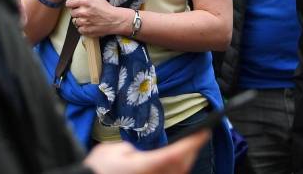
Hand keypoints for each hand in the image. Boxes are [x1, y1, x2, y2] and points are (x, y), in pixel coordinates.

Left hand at [66, 0, 129, 37]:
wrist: (114, 20)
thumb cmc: (104, 6)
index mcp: (86, 1)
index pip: (69, 3)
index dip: (72, 4)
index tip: (75, 5)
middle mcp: (84, 12)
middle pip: (72, 12)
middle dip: (77, 12)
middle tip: (85, 12)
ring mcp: (84, 22)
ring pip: (74, 21)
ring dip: (80, 20)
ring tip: (88, 18)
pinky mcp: (86, 31)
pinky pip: (79, 29)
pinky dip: (83, 28)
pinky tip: (89, 24)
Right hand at [85, 132, 209, 173]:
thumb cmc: (97, 170)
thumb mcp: (112, 151)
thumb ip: (131, 149)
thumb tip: (138, 154)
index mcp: (146, 166)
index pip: (176, 153)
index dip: (193, 142)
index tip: (204, 132)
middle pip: (181, 166)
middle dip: (191, 152)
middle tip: (197, 138)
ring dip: (183, 163)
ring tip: (187, 150)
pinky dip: (174, 170)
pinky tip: (172, 164)